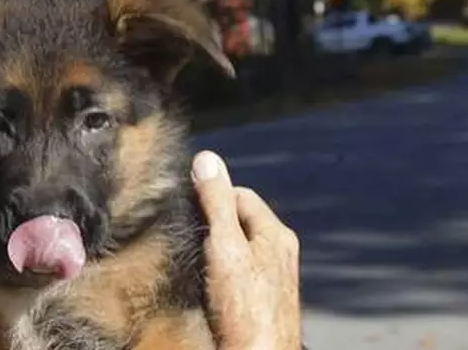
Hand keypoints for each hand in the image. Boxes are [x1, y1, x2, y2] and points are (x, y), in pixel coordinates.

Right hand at [191, 150, 301, 349]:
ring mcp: (272, 278)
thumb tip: (206, 159)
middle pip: (239, 221)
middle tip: (190, 235)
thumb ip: (216, 202)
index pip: (240, 194)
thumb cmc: (246, 308)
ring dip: (215, 250)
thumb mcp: (224, 245)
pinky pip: (237, 273)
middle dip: (213, 223)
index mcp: (275, 233)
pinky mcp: (261, 300)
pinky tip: (208, 286)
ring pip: (237, 248)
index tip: (188, 204)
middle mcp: (278, 253)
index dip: (212, 194)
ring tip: (197, 262)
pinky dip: (220, 273)